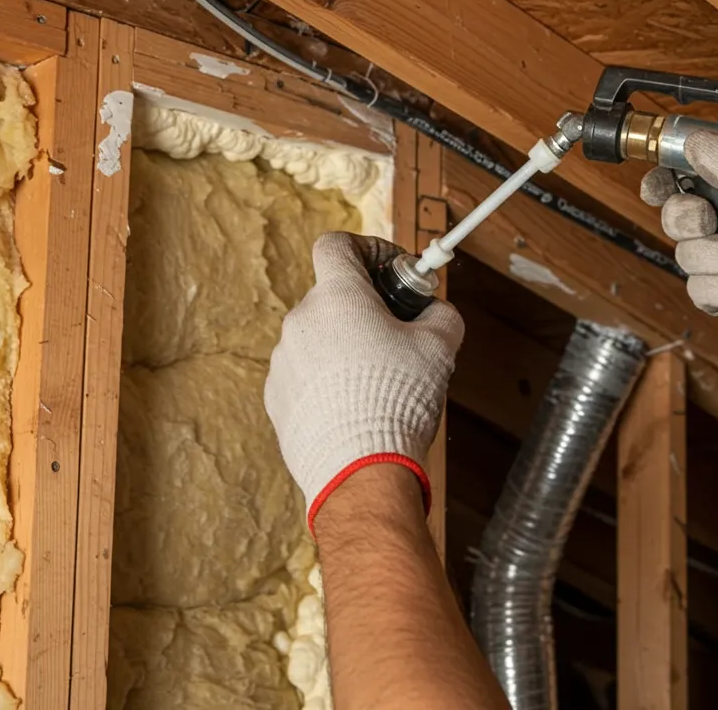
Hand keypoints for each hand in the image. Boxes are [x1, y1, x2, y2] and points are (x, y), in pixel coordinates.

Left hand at [265, 232, 463, 532]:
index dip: (367, 250)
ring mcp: (284, 361)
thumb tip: (436, 312)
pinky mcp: (277, 398)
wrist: (362, 471)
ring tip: (378, 381)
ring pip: (318, 339)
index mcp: (338, 298)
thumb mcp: (439, 348)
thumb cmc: (399, 402)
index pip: (337, 246)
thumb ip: (440, 315)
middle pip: (332, 298)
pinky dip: (327, 382)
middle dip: (364, 311)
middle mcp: (301, 322)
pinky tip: (354, 407)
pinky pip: (305, 376)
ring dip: (345, 348)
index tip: (391, 272)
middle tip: (398, 335)